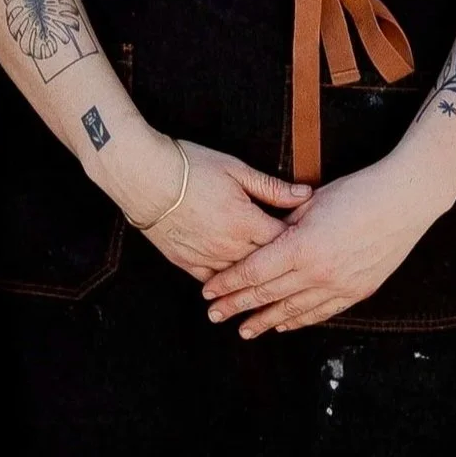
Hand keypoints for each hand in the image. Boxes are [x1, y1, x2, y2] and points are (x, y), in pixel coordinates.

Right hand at [128, 138, 309, 281]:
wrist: (145, 177)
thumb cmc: (190, 166)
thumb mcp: (235, 169)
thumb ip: (271, 187)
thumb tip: (305, 194)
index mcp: (246, 222)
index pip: (284, 242)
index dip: (299, 243)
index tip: (310, 243)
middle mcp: (230, 246)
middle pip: (265, 266)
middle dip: (282, 267)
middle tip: (297, 268)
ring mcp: (207, 258)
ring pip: (240, 279)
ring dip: (255, 282)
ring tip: (272, 287)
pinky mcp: (186, 262)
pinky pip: (211, 282)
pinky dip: (225, 286)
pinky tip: (233, 290)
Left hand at [202, 161, 425, 334]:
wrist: (403, 202)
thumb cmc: (356, 192)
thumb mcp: (311, 201)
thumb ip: (284, 222)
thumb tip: (262, 235)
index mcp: (301, 246)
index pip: (254, 271)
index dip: (229, 283)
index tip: (209, 292)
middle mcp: (317, 272)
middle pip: (268, 294)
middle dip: (237, 306)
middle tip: (214, 316)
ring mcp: (339, 285)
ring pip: (293, 310)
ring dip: (265, 321)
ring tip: (244, 330)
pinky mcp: (357, 291)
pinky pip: (321, 312)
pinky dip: (299, 320)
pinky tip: (283, 325)